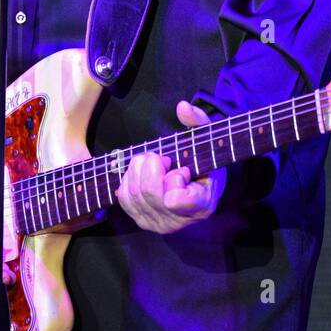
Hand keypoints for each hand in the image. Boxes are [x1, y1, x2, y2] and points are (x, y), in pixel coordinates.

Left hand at [115, 100, 225, 233]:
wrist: (195, 180)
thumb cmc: (202, 159)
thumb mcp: (206, 139)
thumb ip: (198, 121)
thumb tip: (182, 107)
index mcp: (202, 203)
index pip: (178, 200)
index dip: (175, 179)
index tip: (184, 169)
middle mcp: (181, 220)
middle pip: (150, 192)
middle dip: (152, 165)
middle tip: (164, 158)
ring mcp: (159, 223)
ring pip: (134, 193)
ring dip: (140, 169)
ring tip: (155, 164)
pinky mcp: (141, 220)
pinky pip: (123, 197)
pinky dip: (130, 178)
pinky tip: (144, 173)